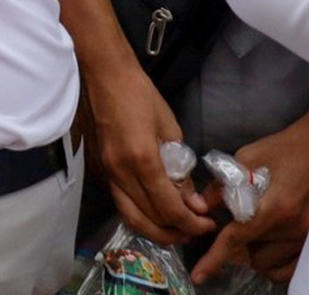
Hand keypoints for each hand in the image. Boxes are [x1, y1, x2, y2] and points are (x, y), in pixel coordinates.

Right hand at [86, 57, 213, 243]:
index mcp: (142, 159)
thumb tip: (192, 202)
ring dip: (156, 230)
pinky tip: (156, 212)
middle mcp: (120, 173)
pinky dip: (140, 215)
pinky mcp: (100, 171)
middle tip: (196, 230)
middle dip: (176, 232)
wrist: (103, 75)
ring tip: (178, 229)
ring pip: (130, 217)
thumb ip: (180, 170)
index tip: (208, 223)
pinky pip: (121, 203)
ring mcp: (107, 173)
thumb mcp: (171, 129)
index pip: (169, 208)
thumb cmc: (140, 94)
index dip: (191, 223)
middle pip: (149, 220)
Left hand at [188, 97, 308, 285]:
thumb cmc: (285, 149)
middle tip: (236, 221)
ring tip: (256, 227)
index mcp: (273, 207)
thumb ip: (222, 186)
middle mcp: (293, 229)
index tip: (199, 275)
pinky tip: (269, 245)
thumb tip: (201, 208)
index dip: (214, 258)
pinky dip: (276, 261)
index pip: (236, 240)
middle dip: (238, 243)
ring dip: (256, 251)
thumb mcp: (245, 158)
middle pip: (252, 254)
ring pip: (270, 263)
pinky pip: (292, 267)